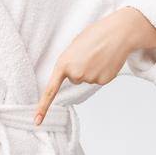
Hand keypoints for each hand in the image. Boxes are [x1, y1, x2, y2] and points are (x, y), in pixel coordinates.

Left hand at [34, 7, 155, 124]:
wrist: (118, 33)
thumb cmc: (95, 35)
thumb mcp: (75, 45)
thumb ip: (70, 61)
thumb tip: (74, 74)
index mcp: (63, 63)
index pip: (50, 90)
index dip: (43, 106)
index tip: (37, 121)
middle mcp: (75, 74)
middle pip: (75, 79)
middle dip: (80, 68)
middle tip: (89, 53)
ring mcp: (89, 79)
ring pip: (87, 78)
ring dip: (92, 68)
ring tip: (99, 54)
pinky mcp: (102, 81)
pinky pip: (98, 79)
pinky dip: (102, 71)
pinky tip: (106, 60)